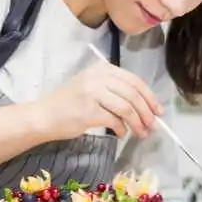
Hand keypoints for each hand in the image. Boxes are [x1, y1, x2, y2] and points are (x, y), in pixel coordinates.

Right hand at [37, 62, 162, 139]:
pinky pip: (115, 120)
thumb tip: (145, 106)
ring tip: (141, 133)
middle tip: (153, 126)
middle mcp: (98, 77)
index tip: (158, 111)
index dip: (150, 97)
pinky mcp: (89, 111)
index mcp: (102, 68)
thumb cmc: (70, 104)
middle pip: (133, 95)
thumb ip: (115, 91)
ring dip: (138, 123)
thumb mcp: (92, 87)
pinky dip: (122, 129)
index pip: (134, 81)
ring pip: (127, 108)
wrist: (44, 116)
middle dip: (147, 113)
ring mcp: (93, 93)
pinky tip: (121, 133)